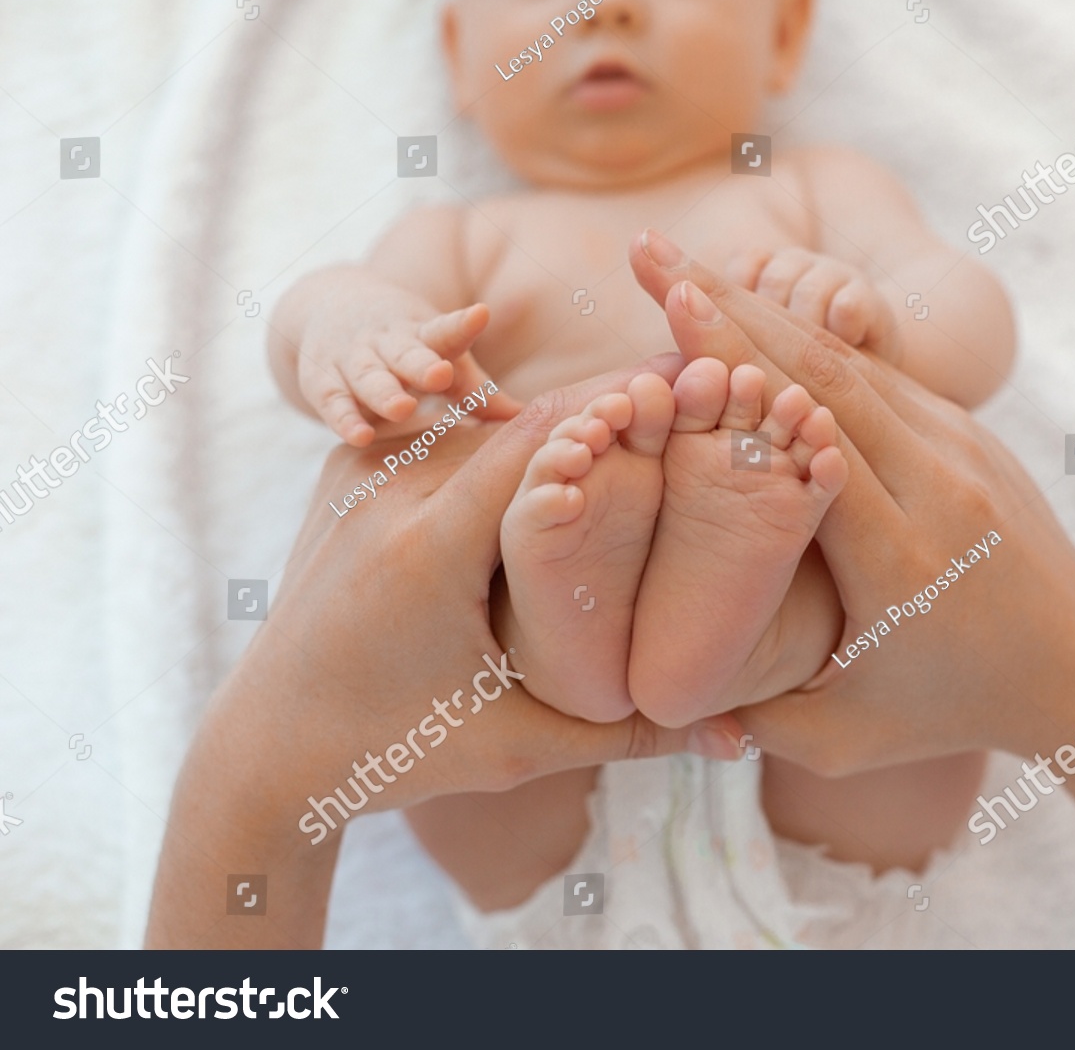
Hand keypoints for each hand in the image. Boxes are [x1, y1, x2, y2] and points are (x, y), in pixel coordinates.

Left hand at [147, 354, 742, 947]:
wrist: (263, 747)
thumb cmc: (390, 753)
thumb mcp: (516, 749)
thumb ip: (631, 736)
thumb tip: (743, 738)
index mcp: (427, 549)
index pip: (545, 442)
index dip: (625, 408)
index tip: (696, 388)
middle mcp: (388, 492)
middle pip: (522, 418)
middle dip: (608, 406)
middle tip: (689, 391)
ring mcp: (360, 473)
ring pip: (482, 416)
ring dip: (559, 414)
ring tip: (640, 406)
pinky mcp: (349, 472)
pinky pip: (441, 430)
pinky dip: (503, 427)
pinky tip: (561, 427)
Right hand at [293, 294, 515, 445]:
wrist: (330, 307)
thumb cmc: (407, 347)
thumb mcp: (441, 359)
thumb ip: (479, 393)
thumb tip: (529, 420)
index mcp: (424, 335)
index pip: (445, 330)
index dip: (463, 324)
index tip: (481, 313)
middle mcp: (387, 343)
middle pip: (405, 352)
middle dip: (421, 364)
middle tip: (440, 375)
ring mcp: (352, 359)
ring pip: (367, 375)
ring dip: (383, 392)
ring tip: (402, 409)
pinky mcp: (322, 380)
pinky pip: (332, 401)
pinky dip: (344, 418)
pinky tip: (359, 437)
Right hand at [633, 231, 1074, 774]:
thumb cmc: (954, 709)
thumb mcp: (848, 740)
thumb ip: (753, 716)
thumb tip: (650, 696)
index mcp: (901, 556)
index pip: (806, 434)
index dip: (736, 366)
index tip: (670, 307)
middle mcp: (936, 484)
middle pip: (820, 372)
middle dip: (727, 305)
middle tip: (647, 250)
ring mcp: (960, 448)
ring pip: (849, 359)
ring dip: (764, 307)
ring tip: (685, 267)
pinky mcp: (967, 433)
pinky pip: (879, 374)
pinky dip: (810, 340)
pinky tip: (756, 313)